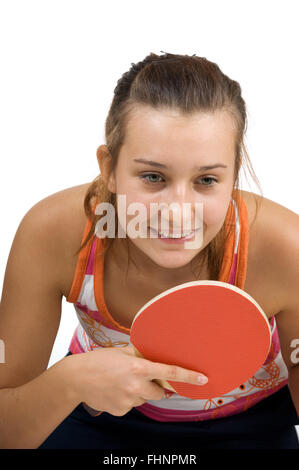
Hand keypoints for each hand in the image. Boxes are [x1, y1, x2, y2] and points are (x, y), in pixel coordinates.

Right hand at [68, 345, 207, 416]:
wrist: (76, 378)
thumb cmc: (98, 360)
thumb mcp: (121, 351)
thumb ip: (140, 354)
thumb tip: (154, 354)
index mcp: (138, 367)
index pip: (169, 373)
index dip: (188, 376)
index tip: (203, 379)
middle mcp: (135, 385)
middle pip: (158, 393)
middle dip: (154, 387)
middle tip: (140, 377)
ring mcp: (128, 400)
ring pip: (144, 399)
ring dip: (139, 392)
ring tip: (121, 382)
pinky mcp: (121, 411)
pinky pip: (131, 406)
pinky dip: (127, 399)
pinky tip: (114, 390)